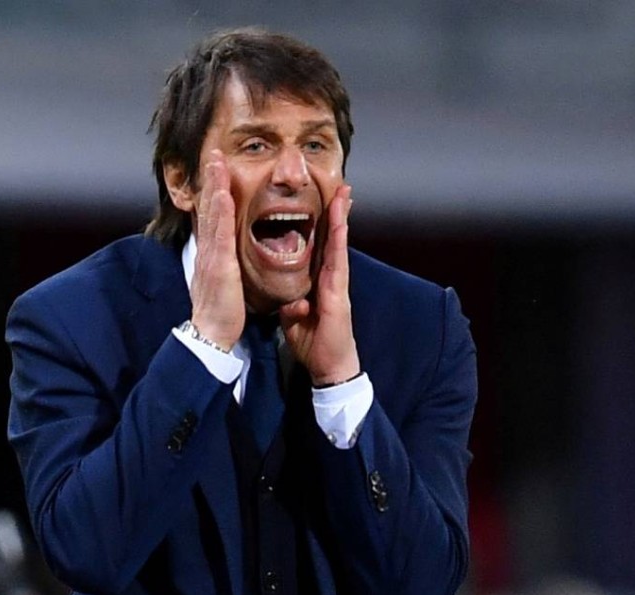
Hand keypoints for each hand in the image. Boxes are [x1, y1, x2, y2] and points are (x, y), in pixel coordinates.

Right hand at [190, 150, 245, 350]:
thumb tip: (226, 255)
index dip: (213, 191)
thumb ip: (223, 265)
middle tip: (213, 154)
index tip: (215, 169)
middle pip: (209, 208)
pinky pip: (220, 234)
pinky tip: (222, 194)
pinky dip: (220, 212)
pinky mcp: (219, 265)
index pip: (212, 216)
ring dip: (214, 186)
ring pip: (213, 215)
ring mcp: (212, 256)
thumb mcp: (221, 282)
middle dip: (210, 179)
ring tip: (215, 162)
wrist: (211, 334)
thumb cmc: (221, 312)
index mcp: (211, 254)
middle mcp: (208, 250)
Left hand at [279, 185, 360, 385]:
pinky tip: (340, 226)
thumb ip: (292, 305)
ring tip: (343, 196)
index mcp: (320, 283)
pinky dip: (339, 243)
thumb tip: (290, 299)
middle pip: (333, 240)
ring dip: (341, 220)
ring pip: (338, 246)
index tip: (326, 201)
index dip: (323, 225)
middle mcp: (331, 279)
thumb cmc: (314, 344)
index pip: (321, 247)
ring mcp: (338, 286)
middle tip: (341, 187)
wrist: (329, 368)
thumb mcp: (296, 320)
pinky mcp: (338, 295)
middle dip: (338, 213)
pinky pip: (337, 264)